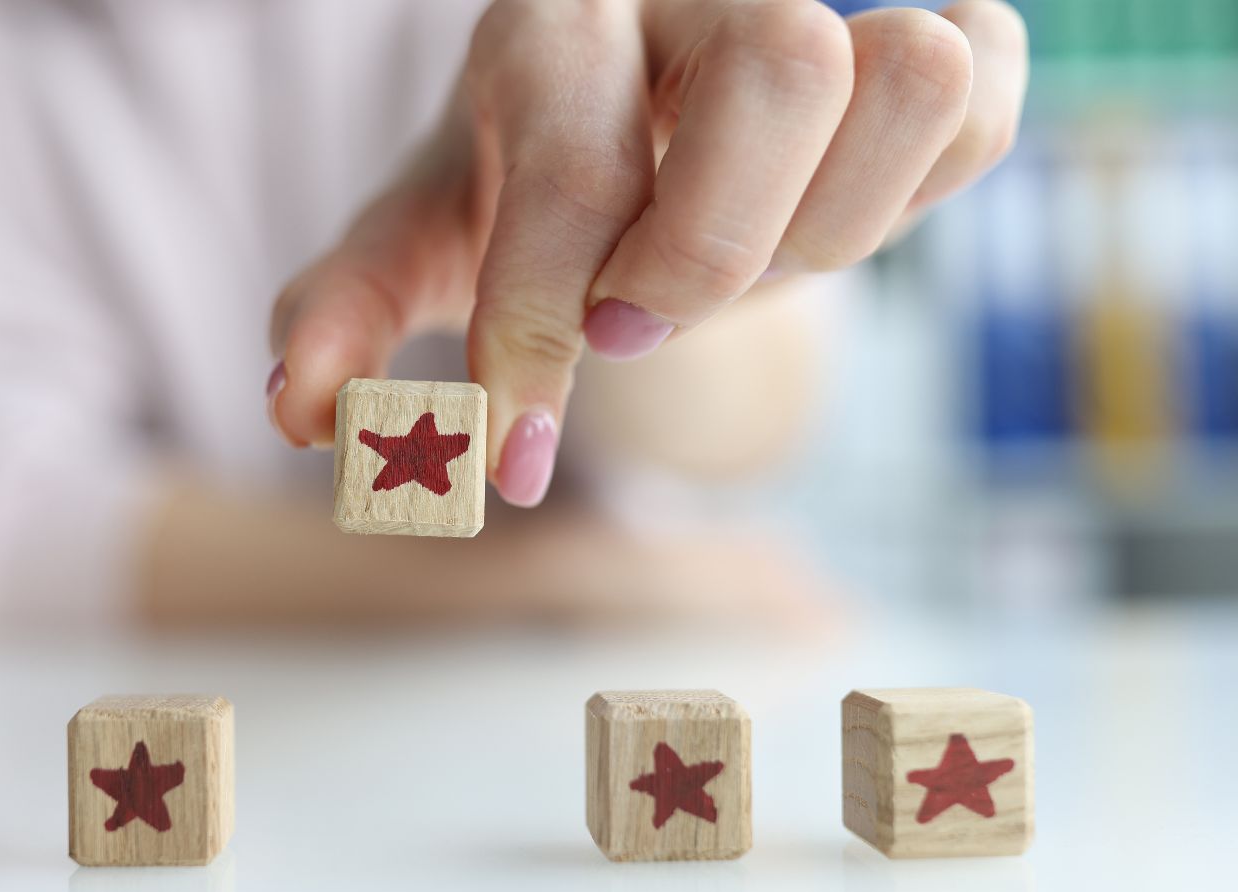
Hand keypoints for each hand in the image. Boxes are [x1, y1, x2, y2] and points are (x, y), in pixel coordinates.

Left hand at [268, 0, 1026, 505]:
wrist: (630, 139)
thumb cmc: (521, 191)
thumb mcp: (421, 241)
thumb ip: (343, 311)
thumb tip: (301, 411)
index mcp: (552, 19)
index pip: (573, 165)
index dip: (543, 325)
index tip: (511, 449)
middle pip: (784, 66)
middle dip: (712, 250)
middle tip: (632, 324)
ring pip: (911, 72)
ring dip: (823, 229)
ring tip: (732, 263)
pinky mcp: (931, 32)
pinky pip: (989, 95)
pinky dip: (921, 189)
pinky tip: (814, 224)